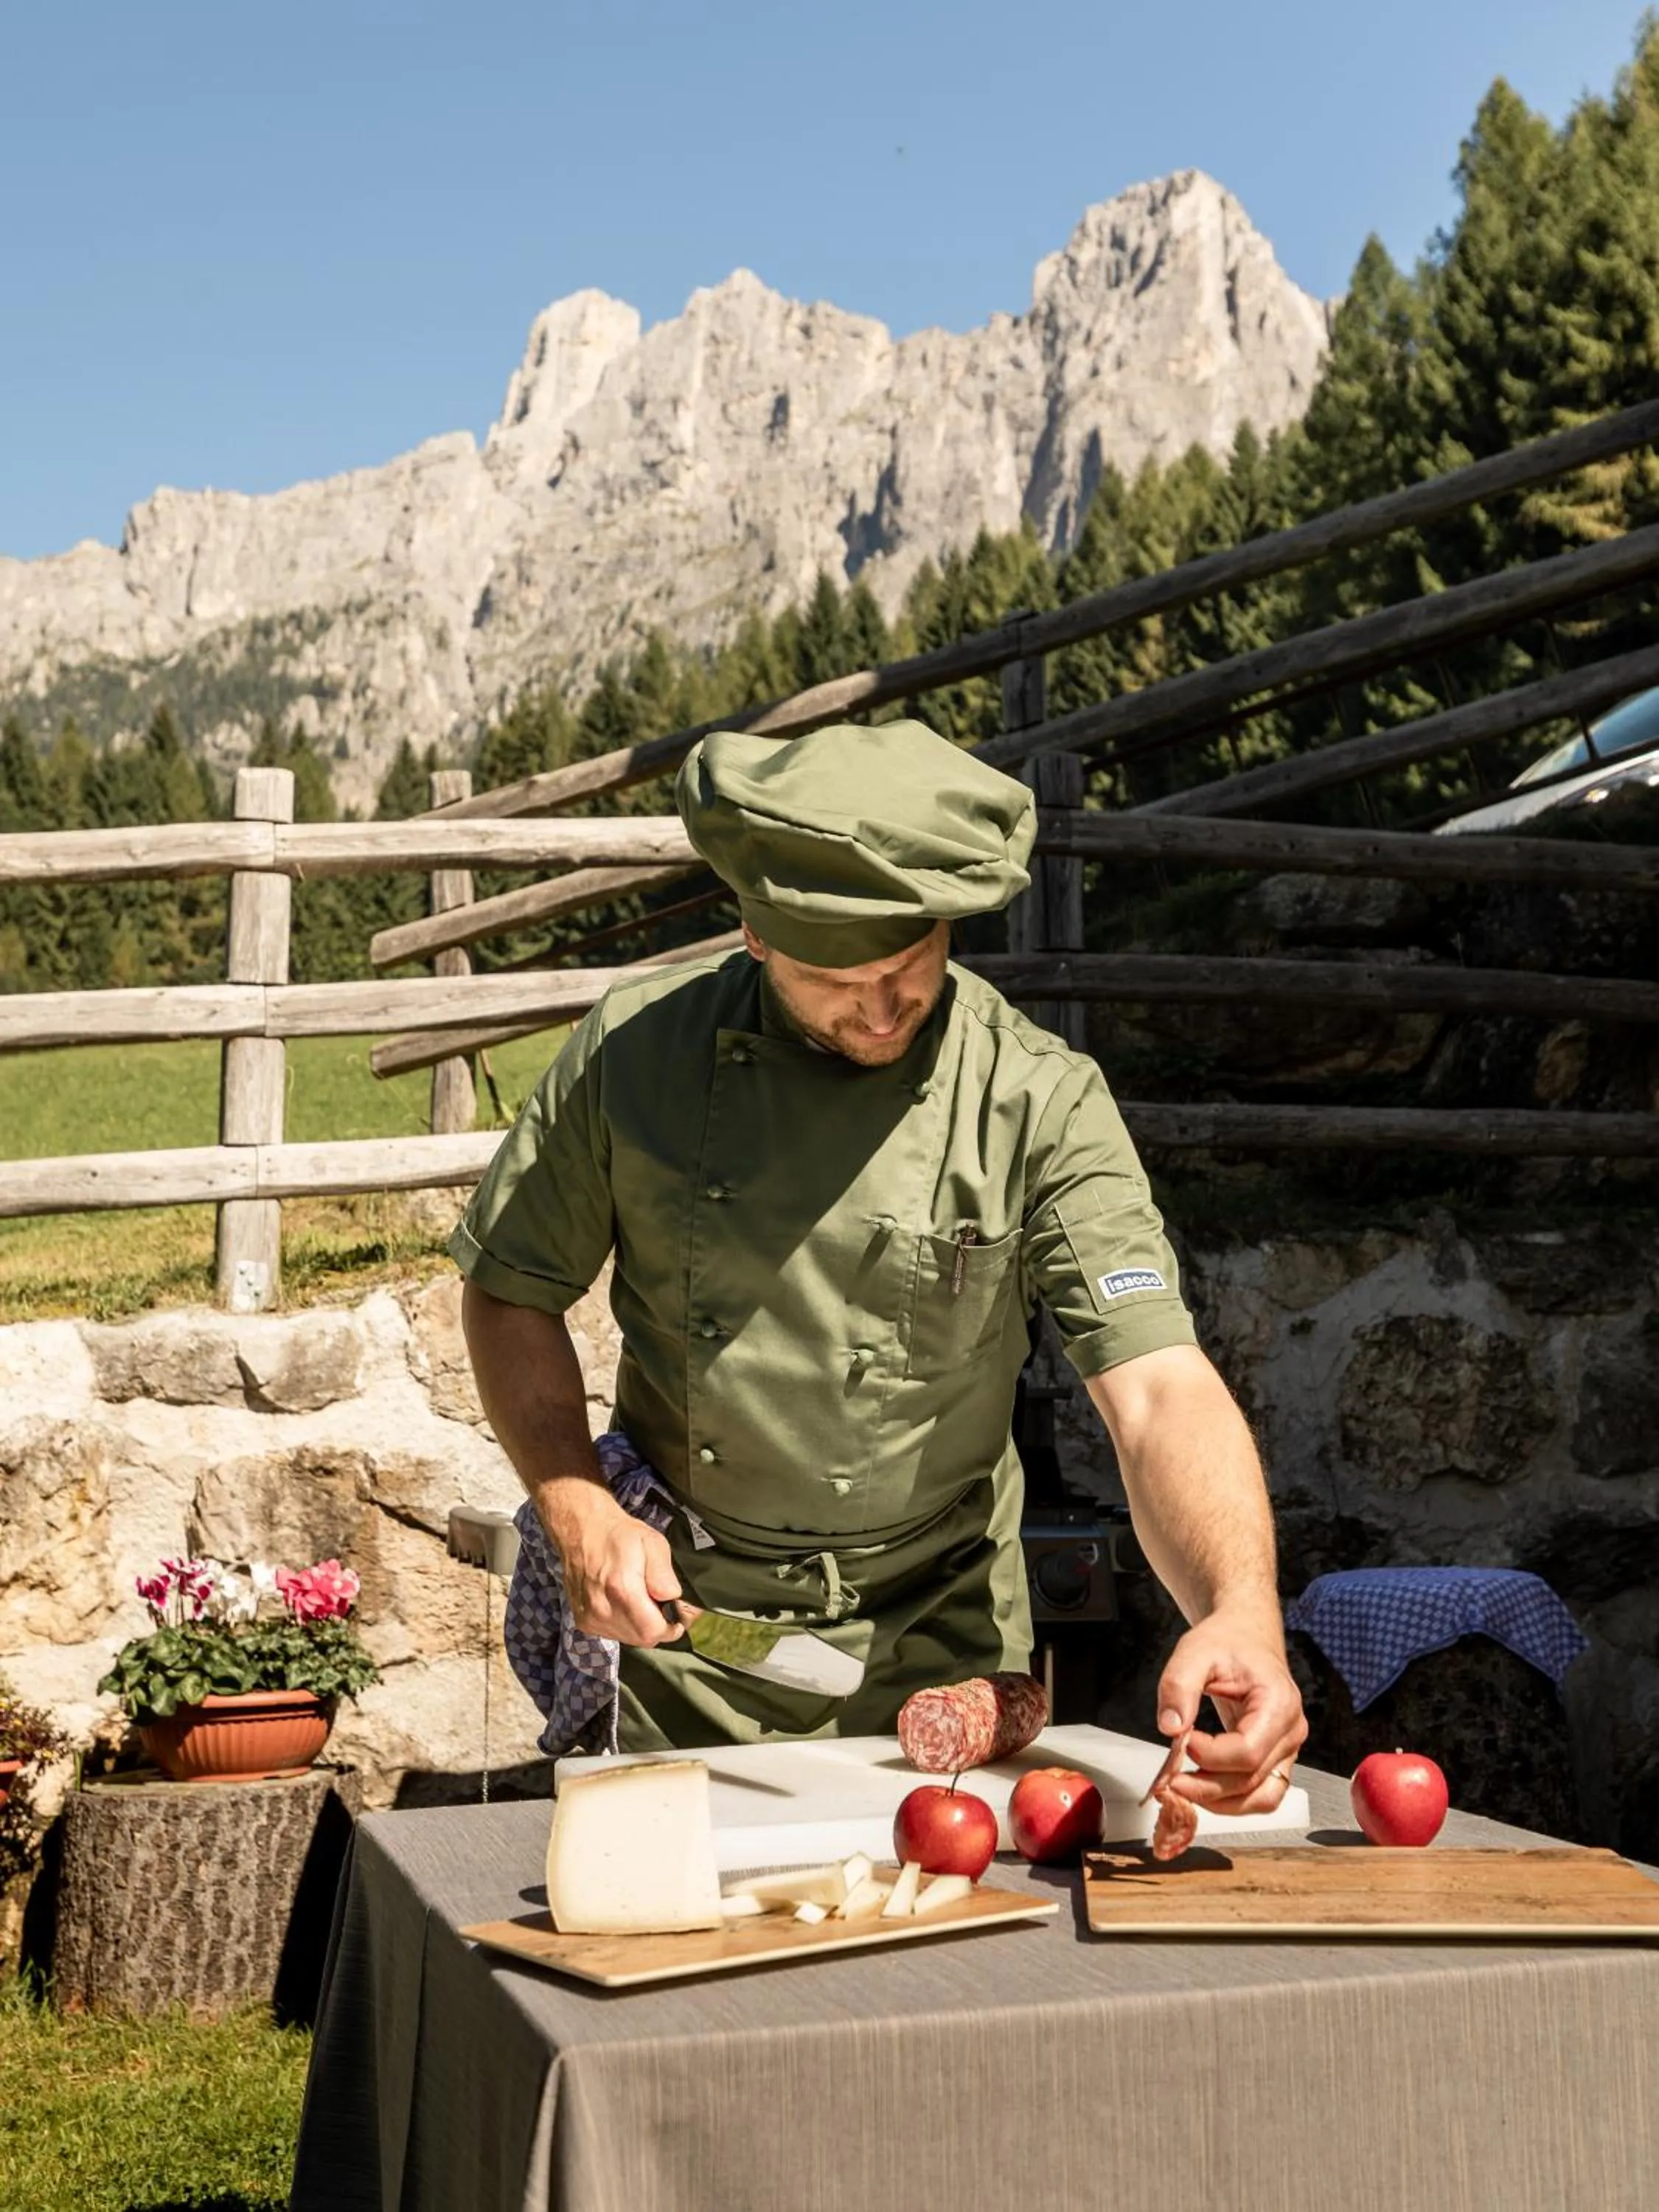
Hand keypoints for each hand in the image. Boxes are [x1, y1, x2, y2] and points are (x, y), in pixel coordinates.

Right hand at [537, 1478, 684, 1647]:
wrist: (582, 1530)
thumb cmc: (619, 1535)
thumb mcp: (653, 1543)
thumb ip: (665, 1575)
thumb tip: (672, 1599)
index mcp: (622, 1590)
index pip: (653, 1632)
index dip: (671, 1628)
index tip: (678, 1617)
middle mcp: (602, 1609)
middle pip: (642, 1638)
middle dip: (657, 1626)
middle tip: (660, 1605)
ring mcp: (590, 1618)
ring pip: (628, 1638)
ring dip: (640, 1625)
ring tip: (640, 1600)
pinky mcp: (583, 1621)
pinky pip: (613, 1634)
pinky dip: (624, 1624)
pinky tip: (624, 1603)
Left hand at [1153, 1605, 1307, 1818]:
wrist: (1246, 1636)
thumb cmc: (1226, 1641)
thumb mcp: (1194, 1651)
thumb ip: (1179, 1686)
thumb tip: (1171, 1728)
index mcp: (1279, 1702)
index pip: (1248, 1751)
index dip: (1210, 1757)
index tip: (1181, 1743)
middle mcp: (1291, 1731)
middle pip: (1252, 1780)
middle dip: (1207, 1787)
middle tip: (1169, 1780)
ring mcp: (1288, 1748)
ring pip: (1261, 1798)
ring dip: (1220, 1802)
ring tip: (1184, 1788)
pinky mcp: (1278, 1759)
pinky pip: (1262, 1794)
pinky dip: (1233, 1801)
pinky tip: (1202, 1788)